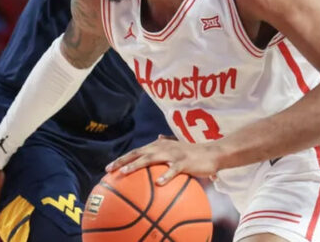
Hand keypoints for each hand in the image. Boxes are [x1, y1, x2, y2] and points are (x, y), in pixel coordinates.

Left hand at [106, 135, 222, 185]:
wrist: (212, 153)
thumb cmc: (193, 153)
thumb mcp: (177, 146)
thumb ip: (166, 141)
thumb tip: (157, 137)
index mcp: (159, 146)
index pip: (136, 152)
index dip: (121, 159)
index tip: (108, 169)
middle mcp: (163, 147)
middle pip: (138, 153)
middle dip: (122, 161)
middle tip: (109, 170)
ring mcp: (173, 154)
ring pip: (151, 159)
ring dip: (137, 165)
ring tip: (125, 172)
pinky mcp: (184, 162)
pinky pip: (173, 169)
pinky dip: (166, 175)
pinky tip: (159, 184)